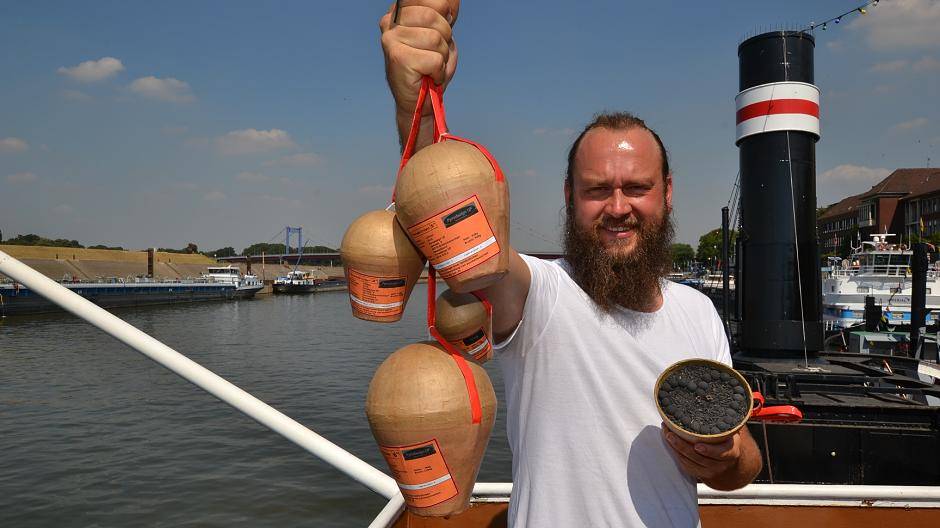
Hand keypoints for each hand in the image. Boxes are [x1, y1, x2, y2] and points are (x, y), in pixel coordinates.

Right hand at [379, 1, 459, 115]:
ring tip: (431, 66)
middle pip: (433, 16)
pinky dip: (438, 71)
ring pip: (436, 38)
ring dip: (442, 56)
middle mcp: (390, 22)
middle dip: (444, 37)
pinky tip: (429, 76)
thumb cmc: (430, 67)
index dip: (444, 11)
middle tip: (436, 53)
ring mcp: (391, 40)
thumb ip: (445, 12)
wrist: (419, 101)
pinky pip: (434, 59)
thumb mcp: (442, 33)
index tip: (444, 27)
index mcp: (400, 12)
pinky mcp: (398, 58)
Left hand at [661, 422, 761, 489]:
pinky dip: (676, 453)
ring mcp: (709, 470)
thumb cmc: (727, 440)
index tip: (698, 446)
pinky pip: (685, 465)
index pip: (721, 453)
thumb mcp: (732, 430)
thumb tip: (727, 399)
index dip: (709, 450)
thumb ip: (729, 419)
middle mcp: (720, 463)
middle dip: (682, 446)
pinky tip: (669, 442)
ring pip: (689, 461)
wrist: (728, 460)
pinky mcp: (698, 473)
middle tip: (671, 434)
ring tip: (666, 434)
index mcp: (731, 451)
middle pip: (699, 458)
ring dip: (675, 448)